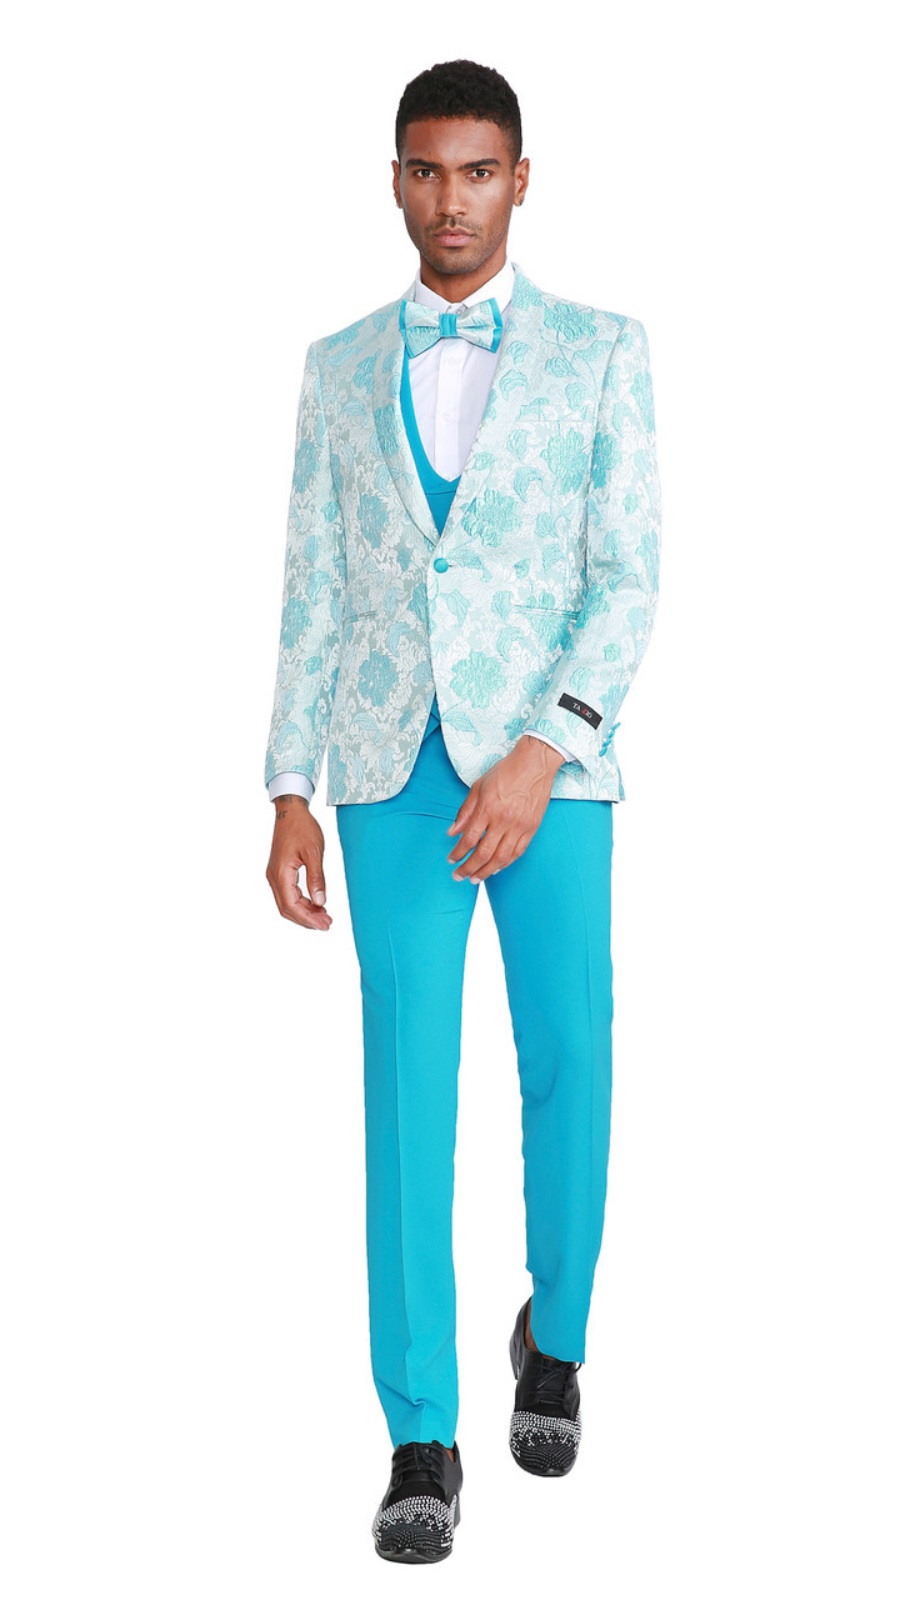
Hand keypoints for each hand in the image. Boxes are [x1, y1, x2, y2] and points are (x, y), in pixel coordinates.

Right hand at [266, 795, 332, 929]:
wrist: (290, 812)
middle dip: (307, 919)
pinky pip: (288, 894)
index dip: (308, 918)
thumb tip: (321, 901)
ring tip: (324, 917)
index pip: (291, 905)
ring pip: (286, 903)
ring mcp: (275, 875)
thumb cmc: (302, 827)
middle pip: (287, 908)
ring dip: (304, 912)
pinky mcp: (279, 872)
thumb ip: (317, 878)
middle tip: (327, 925)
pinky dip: (301, 903)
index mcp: (281, 872)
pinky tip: (316, 904)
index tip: (323, 925)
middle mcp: (274, 876)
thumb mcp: (314, 852)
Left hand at [445, 735, 564, 883]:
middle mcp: (503, 820)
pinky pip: (517, 852)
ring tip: (475, 878)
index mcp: (487, 809)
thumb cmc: (505, 772)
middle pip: (483, 853)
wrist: (535, 764)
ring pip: (501, 858)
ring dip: (486, 871)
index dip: (458, 853)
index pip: (468, 839)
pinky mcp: (532, 828)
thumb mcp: (478, 786)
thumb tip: (452, 832)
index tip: (451, 860)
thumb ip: (465, 811)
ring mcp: (519, 826)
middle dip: (468, 868)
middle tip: (458, 876)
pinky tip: (495, 869)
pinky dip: (505, 864)